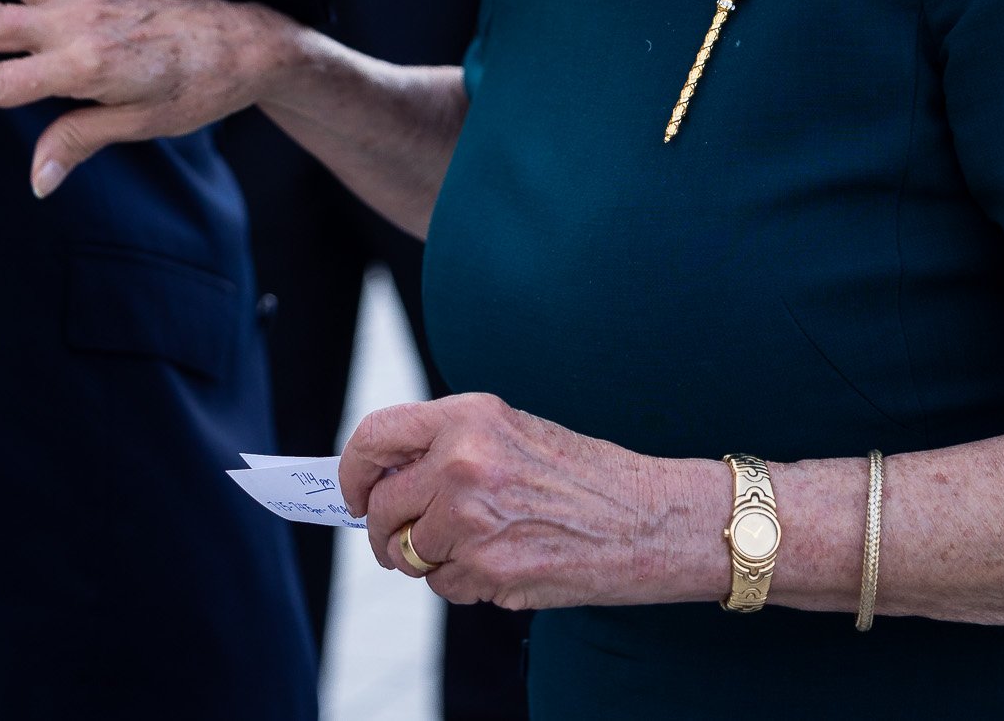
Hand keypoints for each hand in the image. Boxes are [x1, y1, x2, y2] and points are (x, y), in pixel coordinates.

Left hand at [339, 393, 716, 611]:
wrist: (652, 519)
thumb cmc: (586, 475)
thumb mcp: (514, 431)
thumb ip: (448, 446)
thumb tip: (385, 481)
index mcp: (468, 417)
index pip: (374, 436)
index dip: (352, 471)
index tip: (352, 492)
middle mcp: (462, 464)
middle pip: (380, 507)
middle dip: (382, 532)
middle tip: (398, 541)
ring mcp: (472, 521)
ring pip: (409, 554)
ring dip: (429, 560)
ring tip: (477, 546)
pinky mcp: (489, 571)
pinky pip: (444, 586)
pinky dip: (462, 583)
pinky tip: (503, 564)